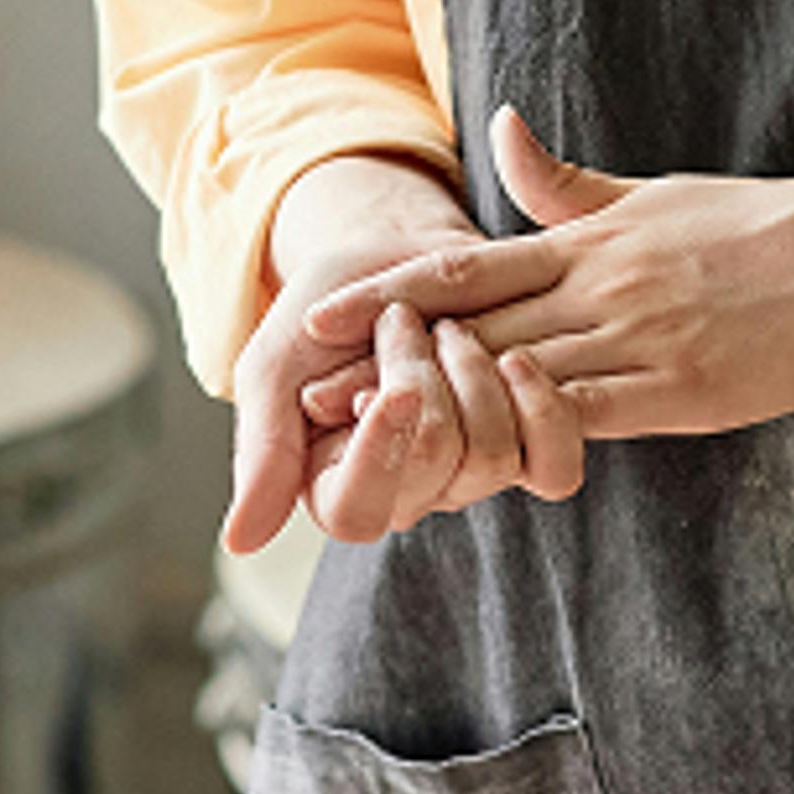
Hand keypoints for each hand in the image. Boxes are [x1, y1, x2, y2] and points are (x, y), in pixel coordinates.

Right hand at [231, 156, 578, 552]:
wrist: (393, 252)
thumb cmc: (326, 311)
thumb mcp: (275, 366)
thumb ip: (265, 448)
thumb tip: (239, 540)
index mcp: (334, 487)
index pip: (356, 512)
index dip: (377, 455)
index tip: (388, 389)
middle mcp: (406, 494)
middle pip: (438, 469)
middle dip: (420, 375)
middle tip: (397, 321)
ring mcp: (470, 474)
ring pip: (493, 459)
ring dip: (470, 370)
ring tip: (443, 327)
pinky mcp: (526, 443)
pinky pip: (555, 465)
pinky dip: (542, 407)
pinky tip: (516, 358)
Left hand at [299, 110, 793, 441]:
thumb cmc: (759, 223)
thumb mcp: (653, 192)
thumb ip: (565, 183)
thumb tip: (497, 127)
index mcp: (590, 241)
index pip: (464, 268)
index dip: (385, 295)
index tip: (316, 316)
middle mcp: (602, 288)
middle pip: (470, 332)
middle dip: (388, 367)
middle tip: (308, 398)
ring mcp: (642, 342)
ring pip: (521, 383)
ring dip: (444, 415)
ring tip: (371, 446)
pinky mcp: (684, 392)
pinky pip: (591, 420)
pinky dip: (533, 440)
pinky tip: (485, 466)